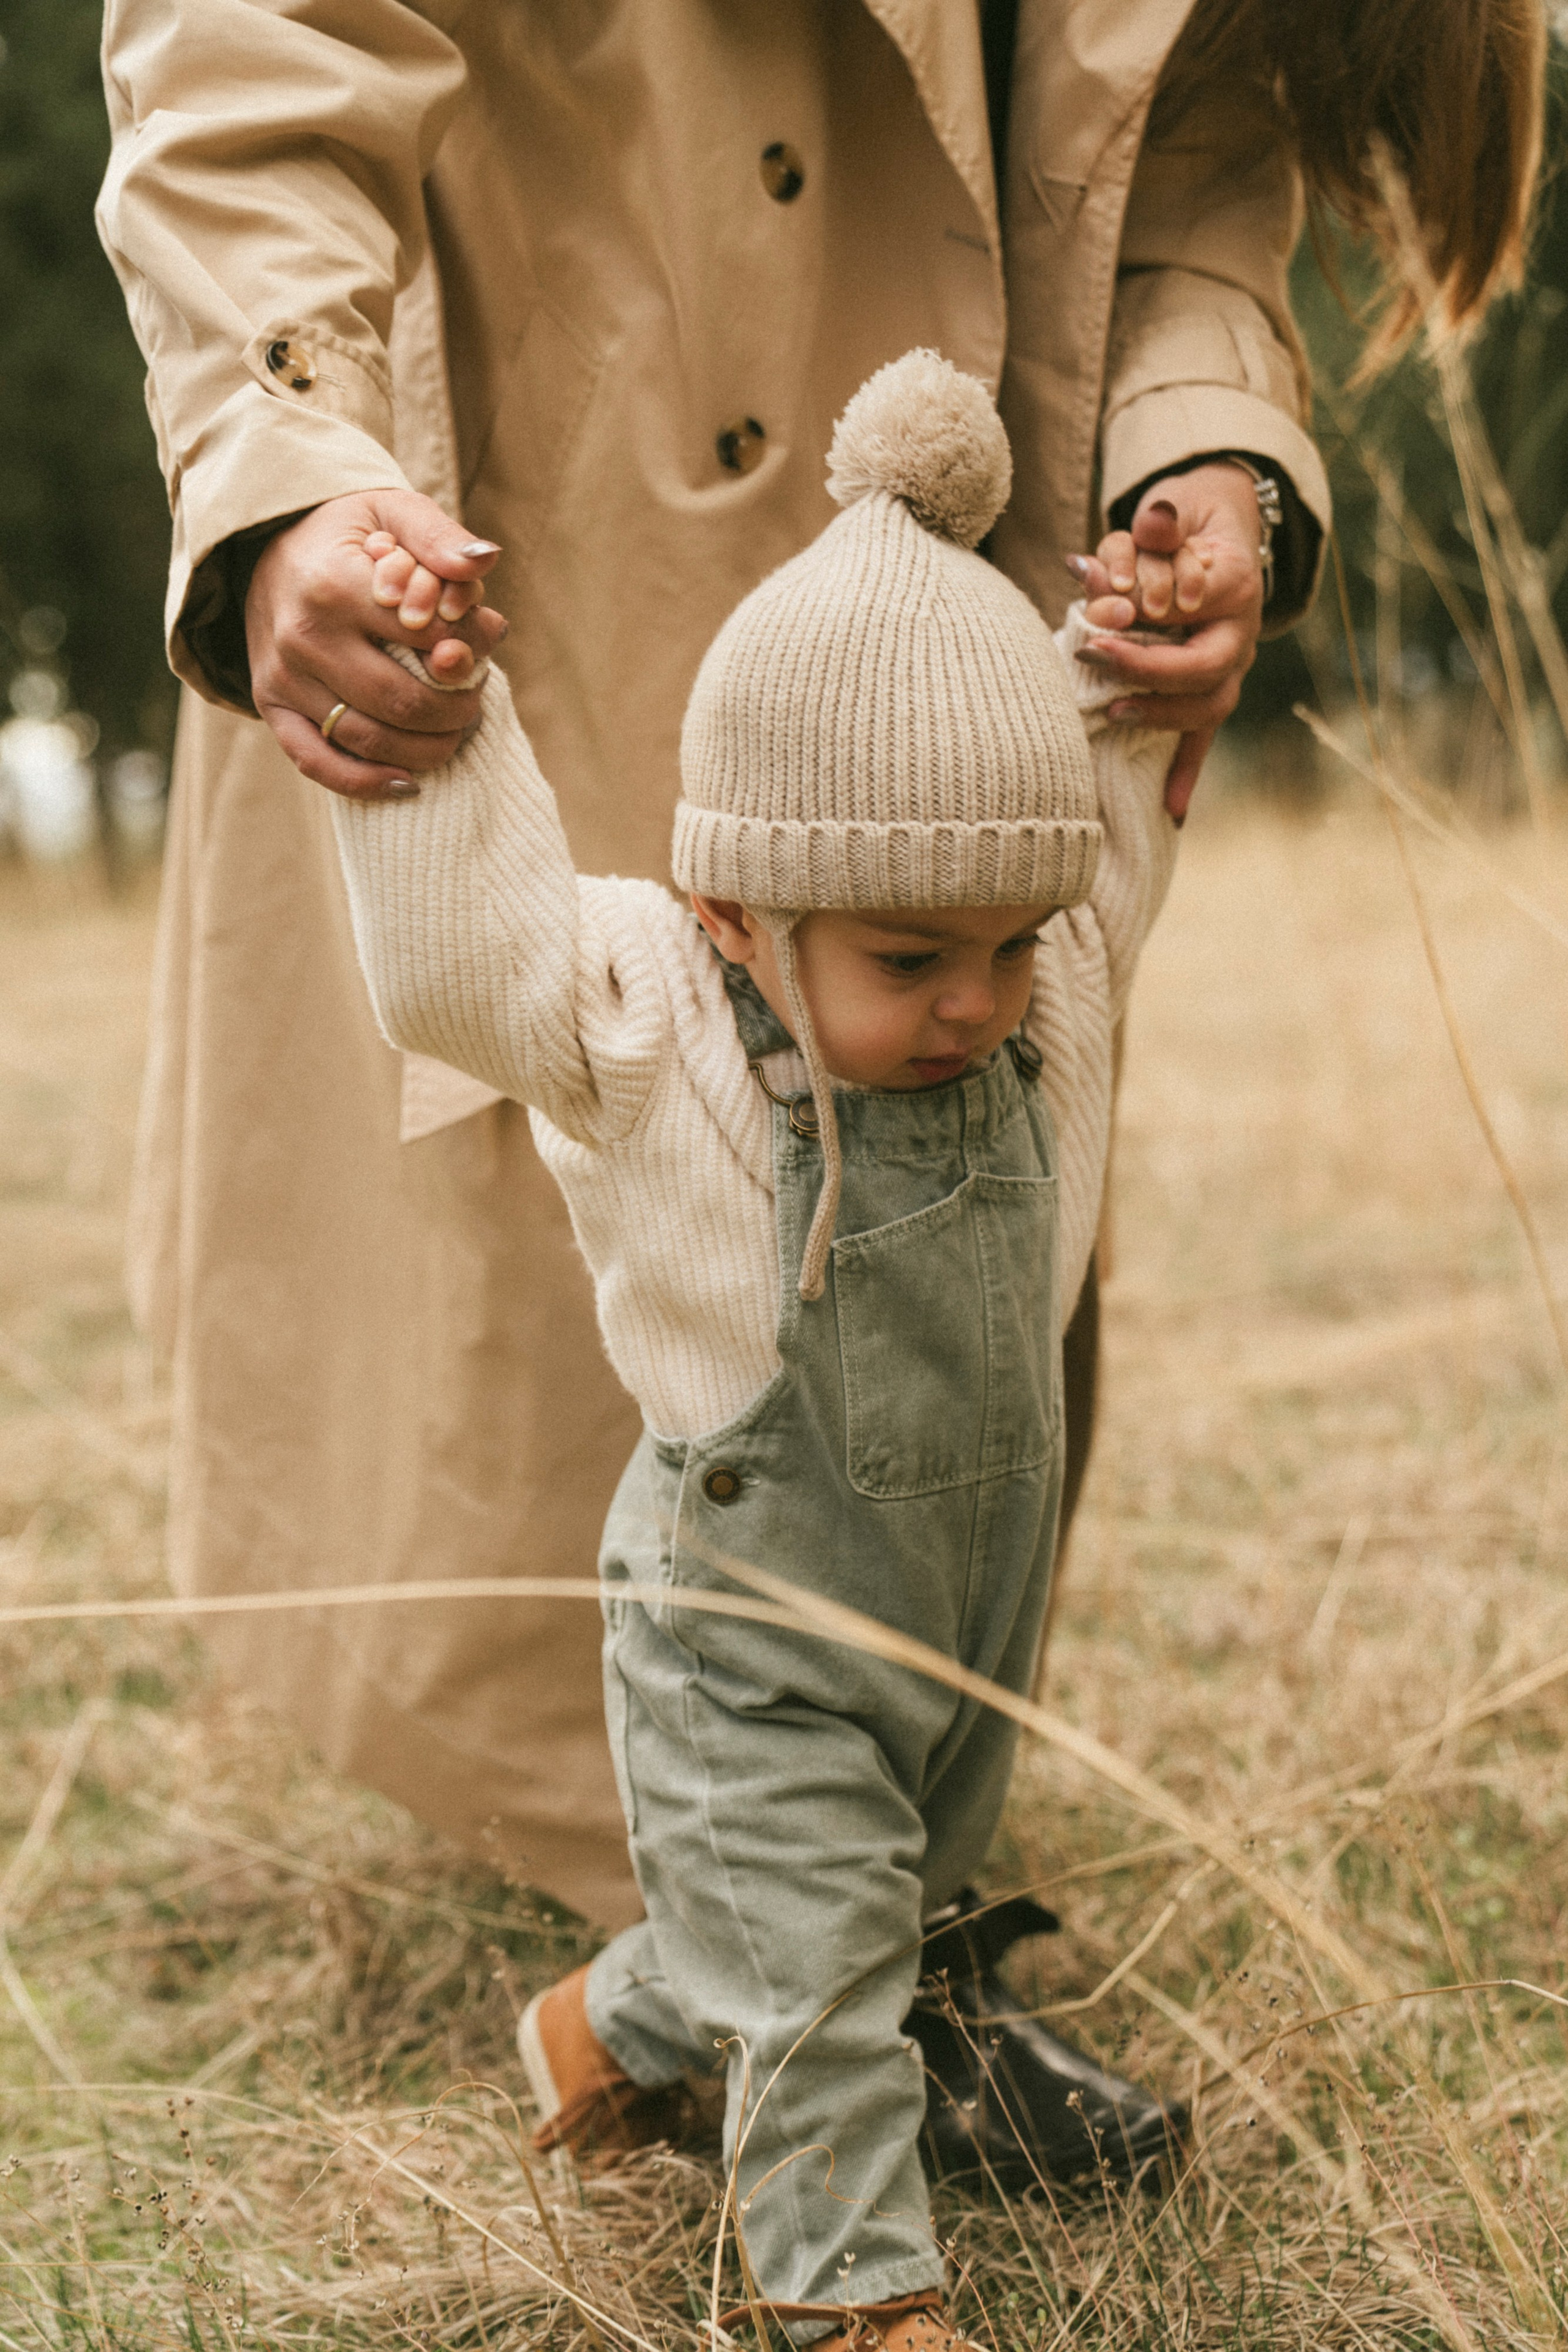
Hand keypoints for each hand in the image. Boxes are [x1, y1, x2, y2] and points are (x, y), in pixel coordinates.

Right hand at [245, 489, 507, 799]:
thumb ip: (439, 537)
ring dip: (428, 747)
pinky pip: (318, 763)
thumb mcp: (392, 511)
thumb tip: (485, 563)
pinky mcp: (270, 706)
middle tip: (474, 696)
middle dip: (457, 708)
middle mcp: (302, 636)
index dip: (472, 645)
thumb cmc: (347, 533)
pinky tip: (408, 782)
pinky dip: (366, 783)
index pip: (428, 636)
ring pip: (370, 740)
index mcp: (333, 584)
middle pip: (403, 700)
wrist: (265, 543)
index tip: (488, 639)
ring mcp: (282, 677)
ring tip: (455, 730)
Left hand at [1067, 463, 1264, 823]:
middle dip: (1148, 665)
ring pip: (1207, 705)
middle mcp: (1242, 631)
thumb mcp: (1170, 509)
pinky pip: (1201, 739)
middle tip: (1096, 655)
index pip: (1198, 597)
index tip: (1108, 605)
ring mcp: (1232, 669)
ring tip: (1116, 712)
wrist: (1216, 536)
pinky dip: (1185, 775)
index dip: (1153, 601)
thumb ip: (1158, 521)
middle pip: (1204, 664)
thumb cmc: (1183, 527)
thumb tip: (1150, 523)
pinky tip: (1171, 814)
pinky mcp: (1213, 692)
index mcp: (1235, 581)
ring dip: (1161, 714)